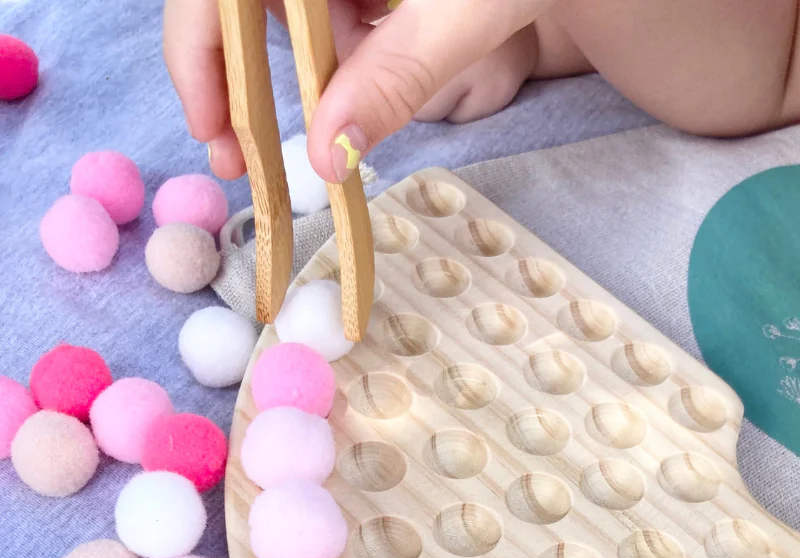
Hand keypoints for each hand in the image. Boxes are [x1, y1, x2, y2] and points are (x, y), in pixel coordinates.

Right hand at [163, 0, 550, 182]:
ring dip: (296, 66)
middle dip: (237, 80)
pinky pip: (316, 10)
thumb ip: (397, 77)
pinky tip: (374, 46)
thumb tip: (329, 157)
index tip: (213, 131)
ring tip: (348, 92)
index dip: (198, 54)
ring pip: (274, 11)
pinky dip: (335, 47)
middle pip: (233, 3)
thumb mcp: (463, 12)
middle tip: (239, 163)